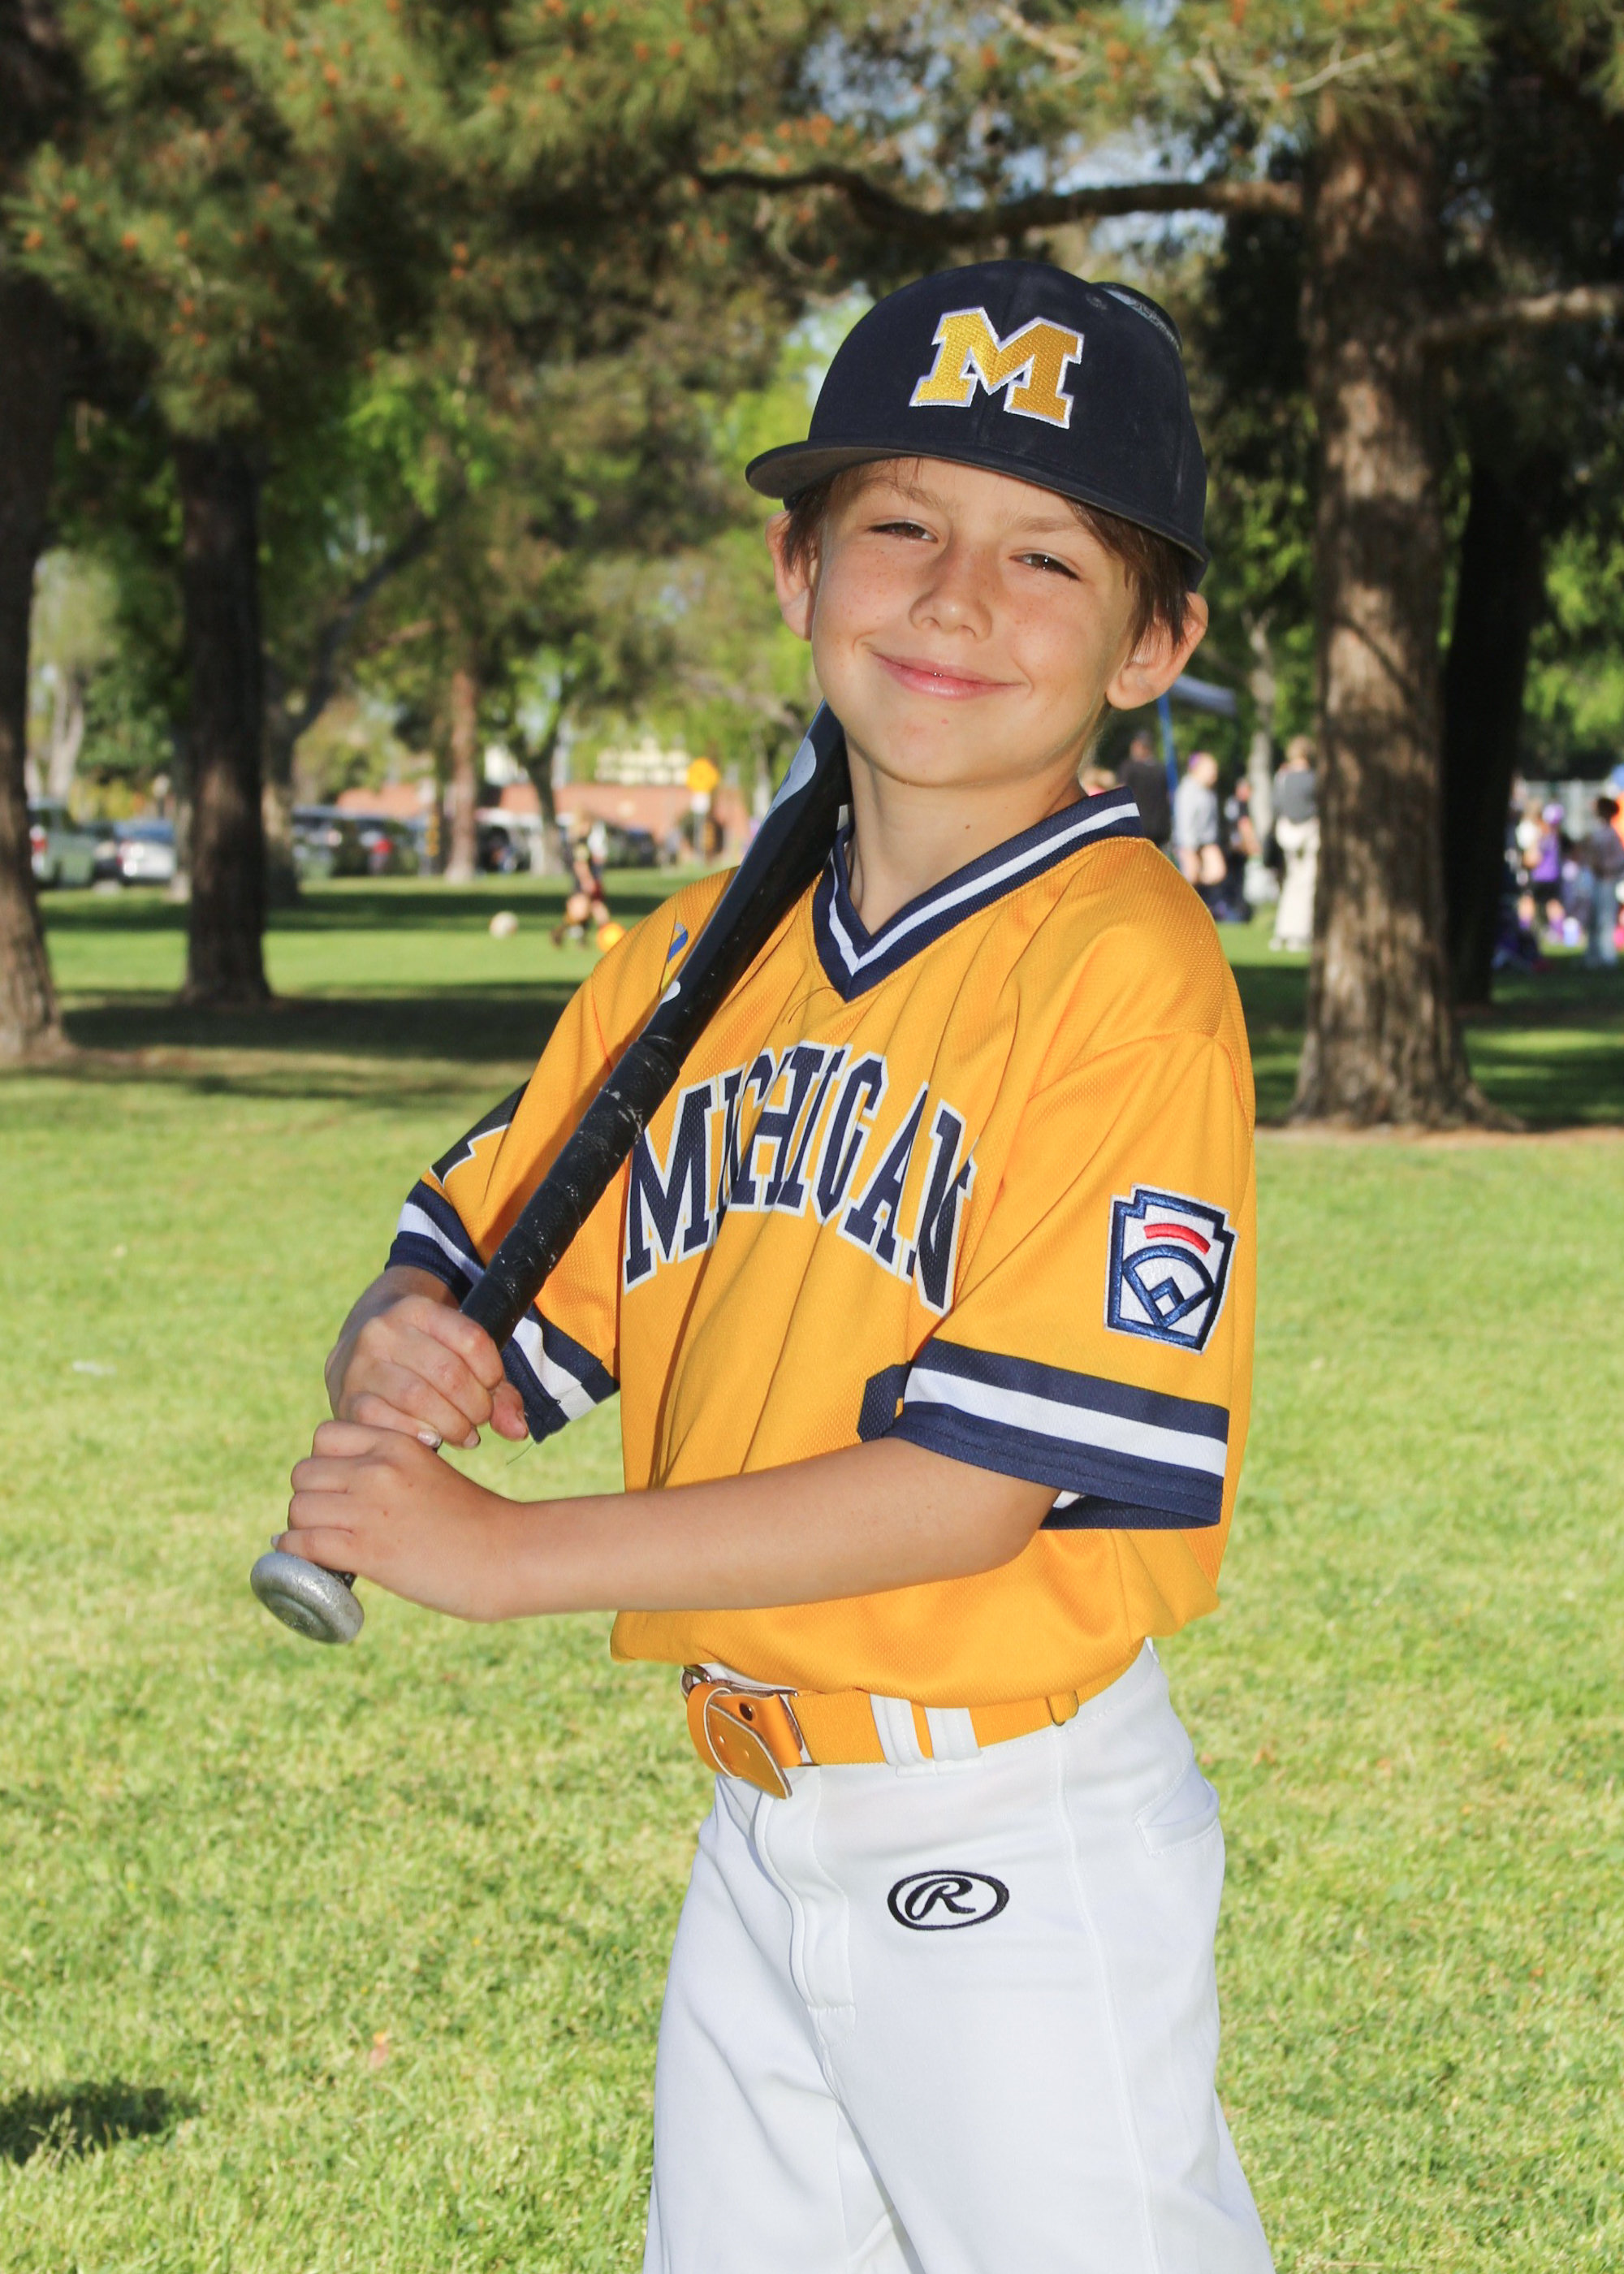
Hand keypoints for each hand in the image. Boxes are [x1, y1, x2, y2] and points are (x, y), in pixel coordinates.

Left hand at [283, 1420, 526, 1621]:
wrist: (506, 1555)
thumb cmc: (473, 1521)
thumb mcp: (430, 1472)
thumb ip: (389, 1470)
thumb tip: (343, 1491)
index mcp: (396, 1443)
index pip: (325, 1436)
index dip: (325, 1463)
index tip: (338, 1486)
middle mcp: (377, 1469)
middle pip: (304, 1473)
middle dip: (311, 1497)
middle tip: (328, 1520)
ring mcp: (369, 1508)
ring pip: (298, 1508)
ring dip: (303, 1528)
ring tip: (322, 1544)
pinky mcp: (366, 1549)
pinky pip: (302, 1543)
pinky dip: (296, 1555)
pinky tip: (311, 1561)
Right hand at [328, 1282, 527, 1449]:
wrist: (355, 1350)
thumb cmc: (421, 1357)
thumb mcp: (455, 1354)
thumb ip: (496, 1391)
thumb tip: (519, 1431)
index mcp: (416, 1309)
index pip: (472, 1340)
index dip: (493, 1373)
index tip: (492, 1388)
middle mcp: (383, 1331)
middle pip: (449, 1373)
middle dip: (476, 1406)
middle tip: (479, 1420)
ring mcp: (360, 1365)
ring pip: (419, 1399)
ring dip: (452, 1425)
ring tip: (463, 1434)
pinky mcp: (347, 1399)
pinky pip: (388, 1423)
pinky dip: (418, 1436)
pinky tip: (432, 1440)